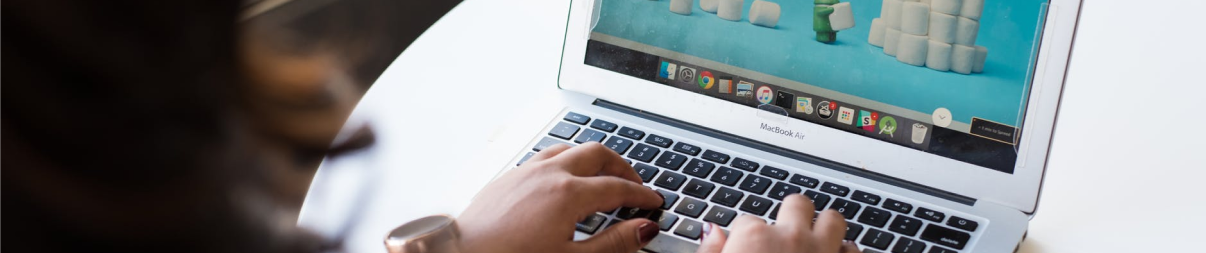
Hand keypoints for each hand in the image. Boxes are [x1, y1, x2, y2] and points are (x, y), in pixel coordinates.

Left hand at [456, 143, 664, 252]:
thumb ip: (613, 244)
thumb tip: (644, 229)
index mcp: (569, 193)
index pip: (618, 188)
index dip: (641, 195)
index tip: (653, 203)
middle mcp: (548, 174)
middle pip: (598, 154)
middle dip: (622, 167)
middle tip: (635, 185)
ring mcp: (525, 172)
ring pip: (570, 149)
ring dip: (593, 159)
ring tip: (603, 175)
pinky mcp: (507, 177)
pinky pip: (545, 157)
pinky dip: (566, 162)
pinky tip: (563, 179)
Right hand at [696, 195, 861, 252]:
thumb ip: (711, 251)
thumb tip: (713, 232)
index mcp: (754, 238)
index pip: (747, 220)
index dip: (745, 236)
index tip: (744, 248)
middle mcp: (792, 238)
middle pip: (797, 204)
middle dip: (793, 213)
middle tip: (787, 230)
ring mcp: (824, 252)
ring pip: (834, 220)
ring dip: (827, 226)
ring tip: (818, 237)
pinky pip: (855, 249)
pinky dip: (847, 251)